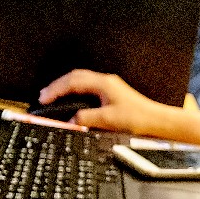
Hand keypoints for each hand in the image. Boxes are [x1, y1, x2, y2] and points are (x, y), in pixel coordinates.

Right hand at [36, 68, 178, 136]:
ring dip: (65, 87)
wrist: (156, 121)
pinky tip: (71, 99)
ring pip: (80, 81)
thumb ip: (86, 118)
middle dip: (57, 85)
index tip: (44, 98)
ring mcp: (108, 87)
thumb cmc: (138, 118)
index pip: (72, 82)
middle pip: (75, 77)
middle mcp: (105, 82)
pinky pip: (87, 87)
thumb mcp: (108, 120)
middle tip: (43, 96)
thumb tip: (71, 120)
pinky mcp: (111, 94)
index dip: (56, 90)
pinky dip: (74, 91)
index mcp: (103, 84)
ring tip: (52, 96)